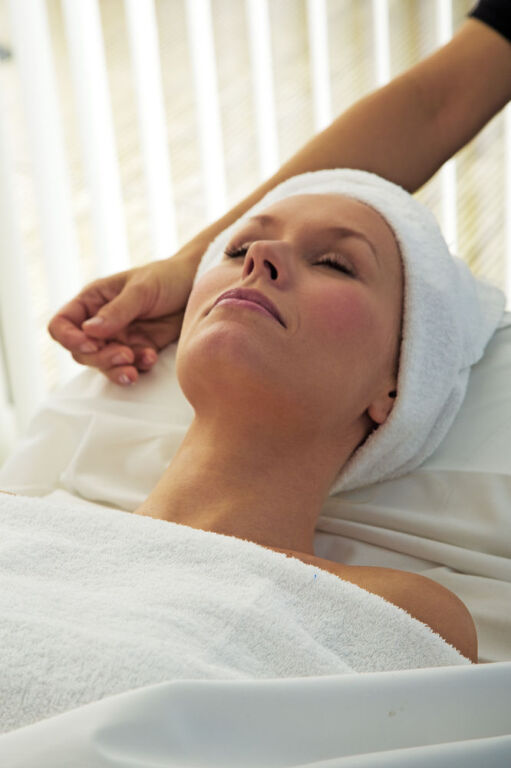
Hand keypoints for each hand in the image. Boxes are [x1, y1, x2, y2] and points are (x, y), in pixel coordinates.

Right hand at [47, 254, 196, 385]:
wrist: (198, 287)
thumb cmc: (166, 278)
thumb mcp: (142, 289)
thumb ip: (117, 310)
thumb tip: (89, 330)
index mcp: (92, 301)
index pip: (61, 324)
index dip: (69, 338)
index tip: (90, 344)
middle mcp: (100, 322)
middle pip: (82, 352)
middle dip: (101, 358)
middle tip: (125, 355)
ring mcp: (119, 339)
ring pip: (103, 365)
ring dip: (117, 369)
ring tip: (136, 365)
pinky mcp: (139, 350)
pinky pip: (129, 368)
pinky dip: (138, 368)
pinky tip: (151, 358)